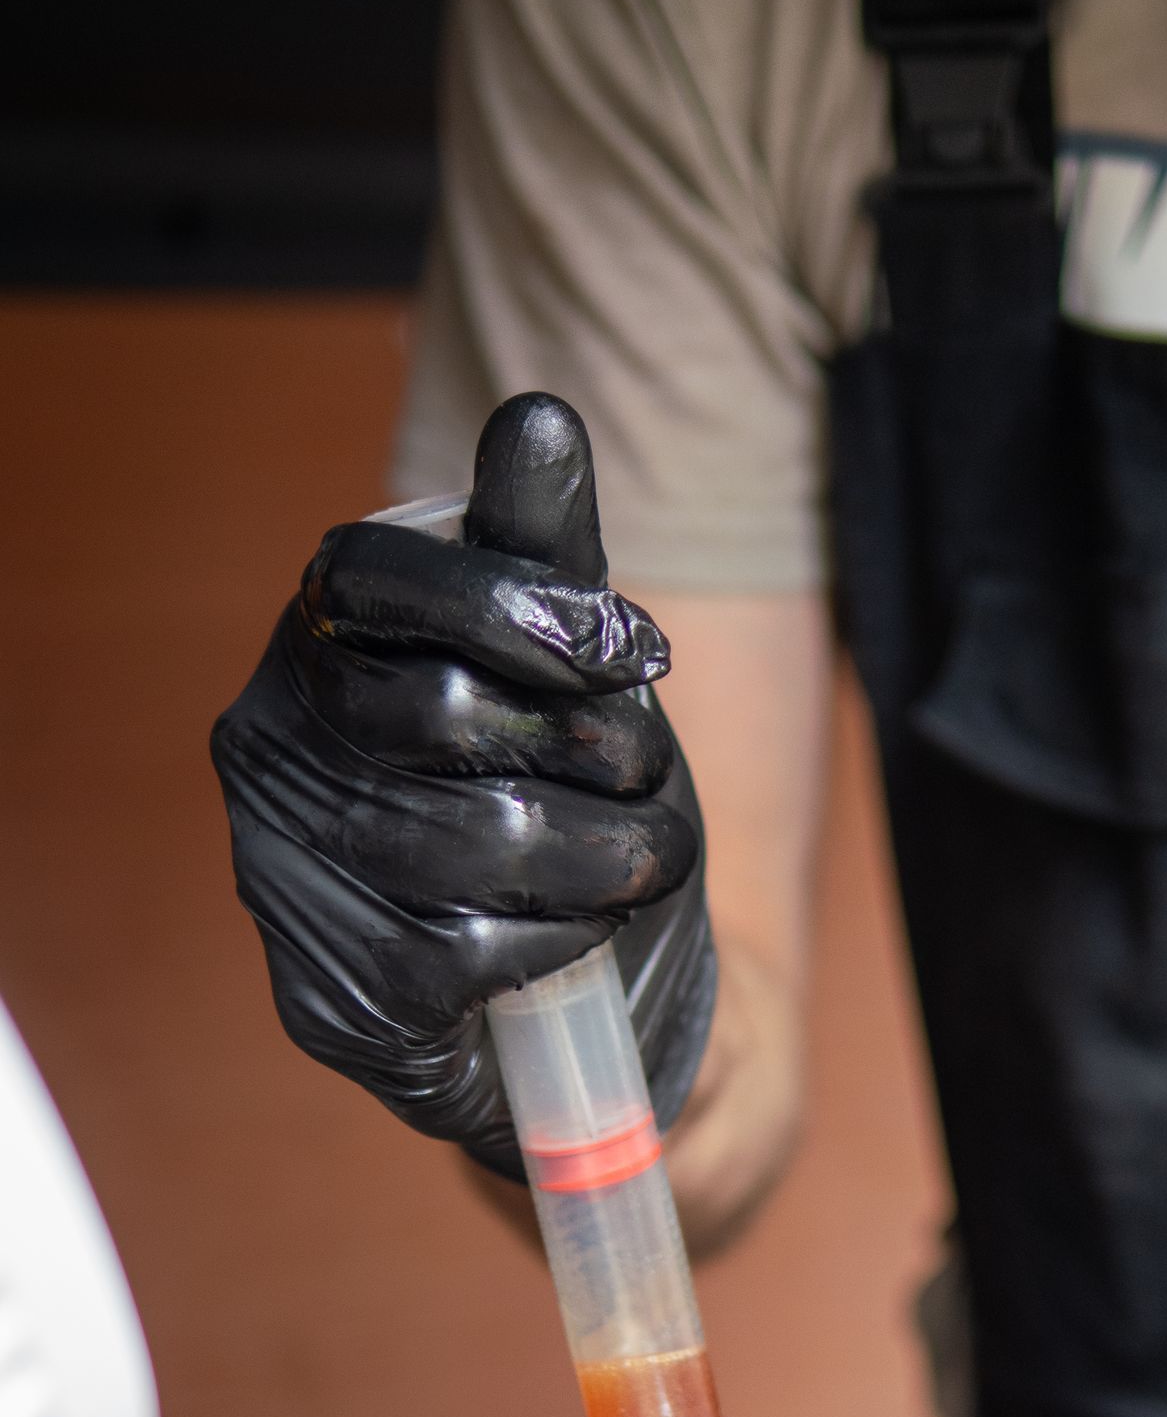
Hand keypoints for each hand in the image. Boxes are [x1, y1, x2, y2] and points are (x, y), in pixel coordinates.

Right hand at [212, 394, 713, 1174]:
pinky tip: (578, 936)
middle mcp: (266, 750)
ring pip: (472, 841)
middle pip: (443, 715)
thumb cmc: (559, 800)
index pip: (379, 579)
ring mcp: (281, 879)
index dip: (516, 606)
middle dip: (592, 746)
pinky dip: (561, 940)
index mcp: (315, 641)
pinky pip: (467, 952)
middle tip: (651, 773)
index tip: (636, 648)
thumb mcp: (570, 670)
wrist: (574, 994)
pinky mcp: (327, 1000)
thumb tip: (541, 416)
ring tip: (643, 857)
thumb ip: (546, 551)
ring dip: (603, 853)